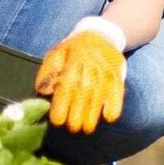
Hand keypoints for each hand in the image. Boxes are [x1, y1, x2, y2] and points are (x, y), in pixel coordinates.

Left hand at [35, 17, 126, 134]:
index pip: (67, 85)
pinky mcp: (117, 75)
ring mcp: (106, 70)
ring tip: (87, 129)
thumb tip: (44, 91)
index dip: (62, 104)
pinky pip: (118, 90)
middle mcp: (91, 66)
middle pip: (84, 92)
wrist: (100, 35)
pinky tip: (110, 117)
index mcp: (73, 61)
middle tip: (73, 129)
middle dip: (78, 113)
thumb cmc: (73, 49)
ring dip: (94, 113)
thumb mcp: (56, 54)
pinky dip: (116, 104)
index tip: (57, 121)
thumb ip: (48, 72)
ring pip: (100, 94)